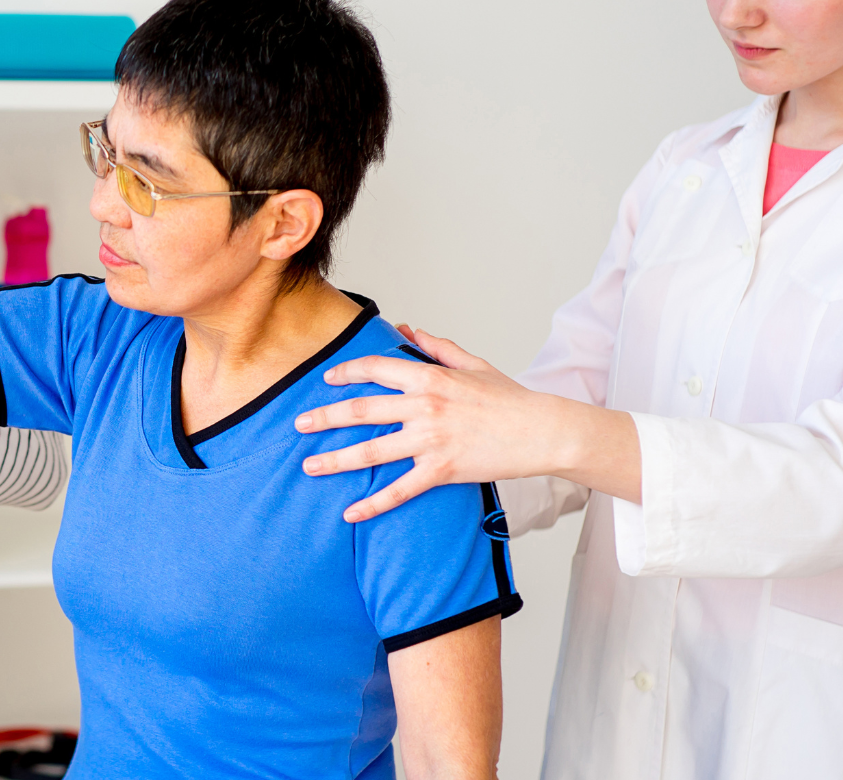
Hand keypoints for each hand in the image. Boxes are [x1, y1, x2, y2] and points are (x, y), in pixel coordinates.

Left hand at [293, 325, 639, 521]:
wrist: (543, 431)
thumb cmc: (510, 398)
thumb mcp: (473, 365)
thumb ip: (437, 347)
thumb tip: (408, 328)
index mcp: (430, 377)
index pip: (376, 369)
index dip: (347, 373)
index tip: (327, 380)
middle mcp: (424, 407)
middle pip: (361, 411)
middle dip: (324, 417)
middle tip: (298, 425)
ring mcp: (431, 440)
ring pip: (370, 451)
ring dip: (334, 460)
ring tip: (309, 466)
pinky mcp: (442, 470)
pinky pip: (399, 490)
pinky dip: (372, 505)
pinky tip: (350, 513)